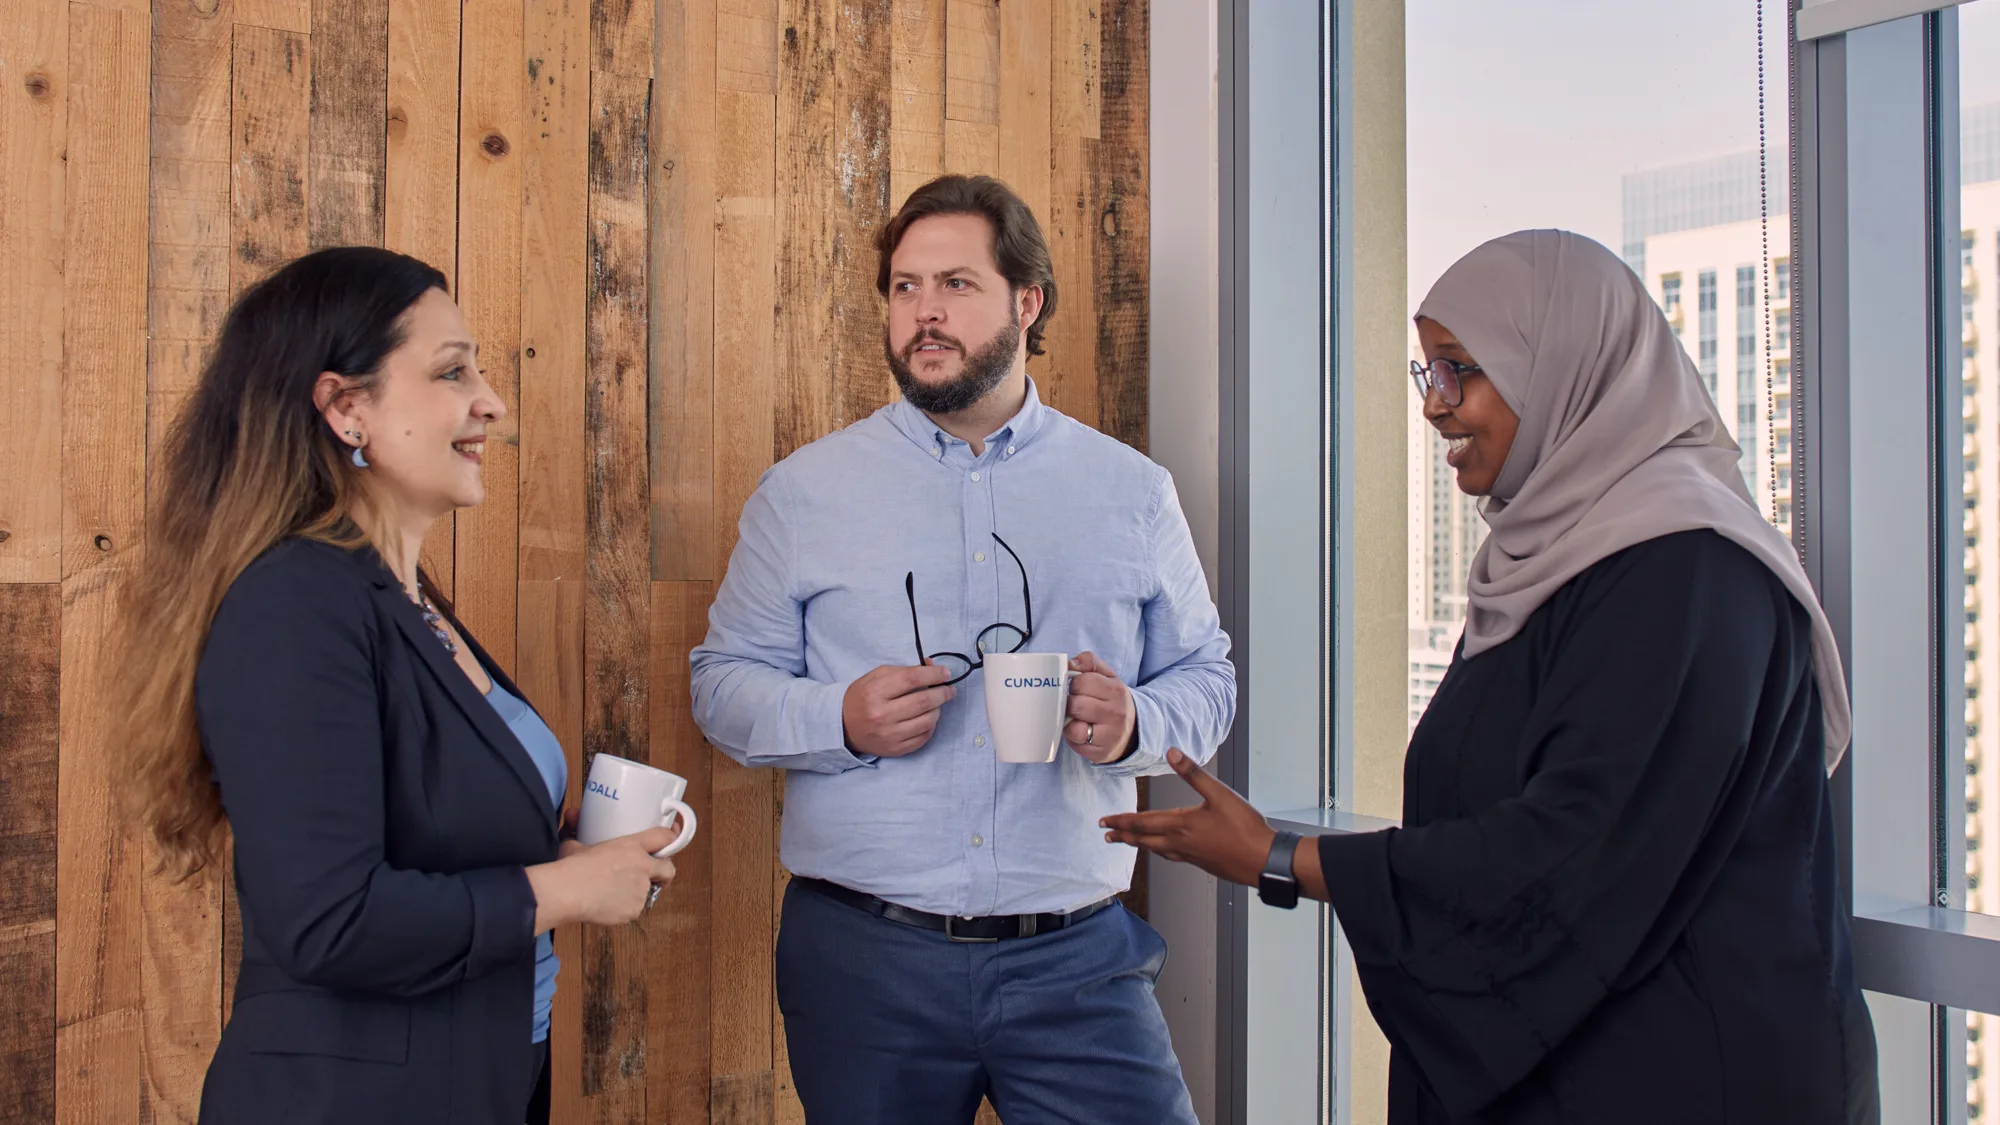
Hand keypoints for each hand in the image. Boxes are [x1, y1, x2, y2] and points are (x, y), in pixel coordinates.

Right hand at [526, 825, 679, 931]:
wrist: (566, 893)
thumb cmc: (570, 866)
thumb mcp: (575, 843)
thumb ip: (579, 830)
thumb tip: (572, 815)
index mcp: (633, 846)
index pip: (664, 837)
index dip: (672, 837)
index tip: (673, 837)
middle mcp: (643, 867)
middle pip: (669, 870)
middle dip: (663, 873)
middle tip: (650, 874)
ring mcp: (640, 891)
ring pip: (648, 892)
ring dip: (637, 891)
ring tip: (614, 891)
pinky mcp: (633, 910)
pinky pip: (633, 909)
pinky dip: (625, 908)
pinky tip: (608, 904)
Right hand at [843, 663, 954, 757]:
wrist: (843, 726)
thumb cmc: (863, 697)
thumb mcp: (877, 676)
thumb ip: (905, 670)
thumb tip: (932, 668)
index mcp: (876, 692)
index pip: (912, 679)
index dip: (933, 674)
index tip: (945, 673)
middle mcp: (882, 715)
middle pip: (924, 701)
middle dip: (942, 692)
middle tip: (949, 689)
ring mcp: (890, 735)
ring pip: (928, 720)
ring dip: (938, 709)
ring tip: (937, 704)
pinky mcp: (895, 749)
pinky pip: (924, 737)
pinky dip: (931, 726)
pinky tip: (927, 718)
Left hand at [1064, 652, 1135, 763]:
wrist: (1134, 731)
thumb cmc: (1112, 700)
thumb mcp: (1107, 677)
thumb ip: (1089, 662)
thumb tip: (1070, 663)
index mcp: (1116, 690)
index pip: (1082, 682)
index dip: (1073, 684)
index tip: (1077, 688)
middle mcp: (1115, 713)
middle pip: (1075, 704)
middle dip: (1070, 703)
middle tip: (1075, 703)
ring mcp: (1109, 735)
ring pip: (1074, 727)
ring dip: (1069, 722)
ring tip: (1076, 718)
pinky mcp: (1100, 752)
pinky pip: (1075, 744)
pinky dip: (1072, 737)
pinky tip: (1079, 731)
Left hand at [1100, 748, 1274, 886]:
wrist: (1262, 860)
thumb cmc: (1244, 828)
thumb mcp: (1220, 794)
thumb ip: (1194, 774)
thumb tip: (1172, 753)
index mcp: (1181, 824)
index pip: (1141, 822)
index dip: (1121, 820)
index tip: (1104, 821)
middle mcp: (1180, 842)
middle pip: (1143, 839)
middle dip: (1122, 834)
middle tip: (1106, 834)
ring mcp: (1190, 855)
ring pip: (1156, 849)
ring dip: (1138, 844)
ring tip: (1127, 841)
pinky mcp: (1201, 863)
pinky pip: (1171, 856)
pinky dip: (1159, 851)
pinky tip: (1164, 849)